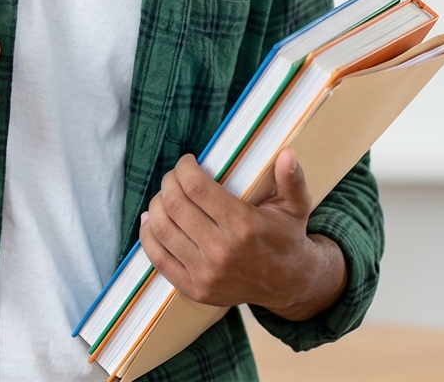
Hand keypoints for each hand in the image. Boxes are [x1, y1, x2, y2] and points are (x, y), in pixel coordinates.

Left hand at [138, 149, 347, 319]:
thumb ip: (291, 179)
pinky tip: (152, 219)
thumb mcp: (295, 206)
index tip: (188, 161)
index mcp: (244, 226)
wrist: (288, 285)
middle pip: (174, 204)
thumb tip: (287, 154)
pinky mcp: (194, 289)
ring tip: (165, 194)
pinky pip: (158, 258)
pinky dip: (147, 235)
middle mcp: (222, 252)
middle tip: (175, 176)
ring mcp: (206, 274)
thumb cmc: (286, 237)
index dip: (184, 168)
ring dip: (156, 204)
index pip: (196, 187)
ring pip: (162, 228)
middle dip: (169, 182)